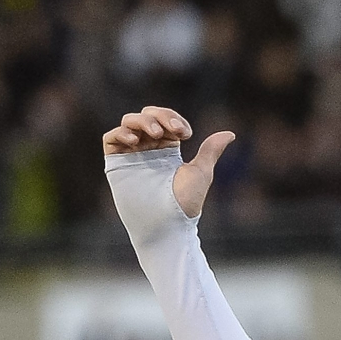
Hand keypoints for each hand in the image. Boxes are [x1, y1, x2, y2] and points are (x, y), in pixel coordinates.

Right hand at [102, 105, 234, 218]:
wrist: (167, 224)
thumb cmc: (185, 203)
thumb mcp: (200, 172)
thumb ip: (210, 150)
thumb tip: (229, 134)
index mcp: (167, 149)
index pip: (165, 119)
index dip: (173, 118)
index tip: (185, 133)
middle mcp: (148, 149)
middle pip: (146, 115)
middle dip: (158, 116)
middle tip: (171, 131)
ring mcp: (131, 155)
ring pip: (129, 122)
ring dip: (142, 121)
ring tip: (155, 134)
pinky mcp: (117, 164)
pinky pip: (111, 138)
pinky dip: (121, 132)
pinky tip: (134, 140)